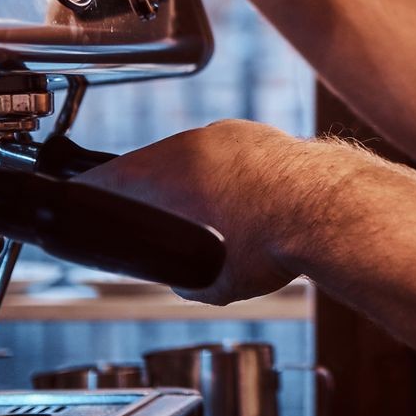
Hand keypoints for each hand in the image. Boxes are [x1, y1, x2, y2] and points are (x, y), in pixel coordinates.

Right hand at [77, 119, 307, 303]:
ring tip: (201, 217)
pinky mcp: (259, 135)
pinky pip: (226, 153)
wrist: (331, 210)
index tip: (83, 204)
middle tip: (148, 220)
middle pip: (149, 165)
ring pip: (190, 158)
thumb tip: (182, 276)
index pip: (105, 180)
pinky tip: (238, 202)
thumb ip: (180, 276)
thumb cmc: (271, 242)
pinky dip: (223, 174)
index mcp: (164, 174)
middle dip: (145, 193)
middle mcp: (191, 144)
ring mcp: (227, 134)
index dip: (90, 195)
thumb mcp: (210, 281)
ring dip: (188, 182)